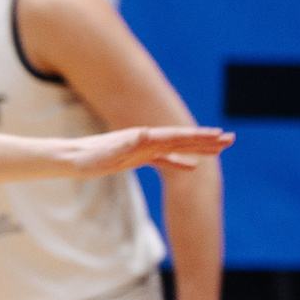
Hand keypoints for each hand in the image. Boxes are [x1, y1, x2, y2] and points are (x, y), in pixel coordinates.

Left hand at [65, 125, 234, 179]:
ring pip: (177, 148)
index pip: (176, 137)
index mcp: (142, 138)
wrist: (68, 158)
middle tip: (231, 140)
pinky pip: (164, 160)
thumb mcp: (105, 153)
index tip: (218, 136)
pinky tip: (192, 167)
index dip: (197, 137)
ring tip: (219, 149)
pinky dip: (179, 162)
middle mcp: (146, 140)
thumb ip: (126, 144)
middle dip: (206, 140)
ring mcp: (143, 149)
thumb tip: (144, 133)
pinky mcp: (136, 158)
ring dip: (198, 148)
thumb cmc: (85, 157)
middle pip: (182, 139)